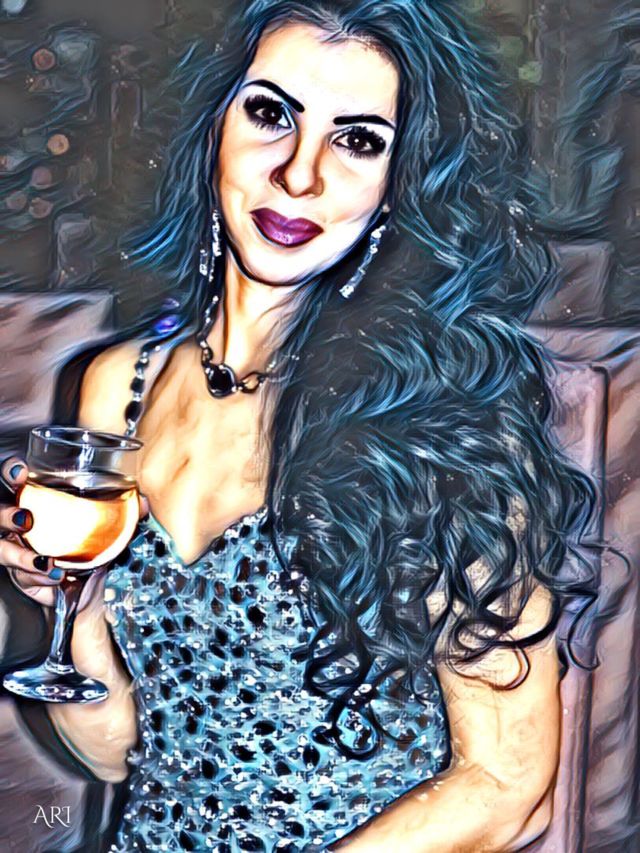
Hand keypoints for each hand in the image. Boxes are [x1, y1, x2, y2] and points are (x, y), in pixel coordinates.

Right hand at [0, 456, 147, 609]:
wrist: (89, 590)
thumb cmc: (92, 549)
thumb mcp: (109, 528)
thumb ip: (122, 514)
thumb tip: (142, 502)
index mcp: (38, 501)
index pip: (15, 480)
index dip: (10, 472)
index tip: (19, 471)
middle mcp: (20, 524)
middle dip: (6, 514)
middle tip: (25, 518)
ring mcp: (16, 551)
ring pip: (2, 549)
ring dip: (19, 554)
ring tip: (44, 560)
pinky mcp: (20, 577)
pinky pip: (20, 577)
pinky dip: (38, 578)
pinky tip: (55, 577)